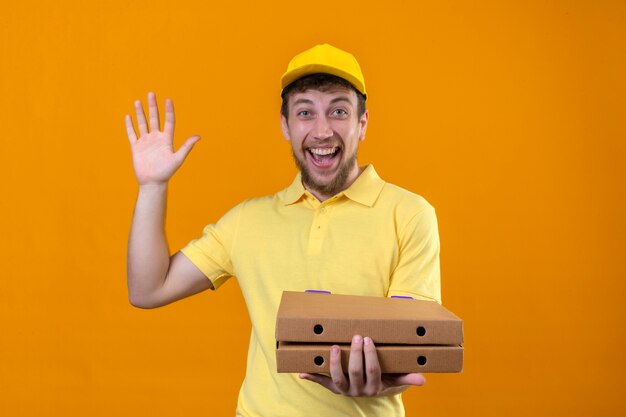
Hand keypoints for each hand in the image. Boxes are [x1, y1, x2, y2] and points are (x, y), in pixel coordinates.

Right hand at [125, 92, 199, 185]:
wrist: (153, 183)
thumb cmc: (167, 172)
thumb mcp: (178, 158)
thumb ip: (187, 147)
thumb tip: (198, 136)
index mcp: (166, 140)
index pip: (168, 122)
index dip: (168, 111)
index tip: (168, 100)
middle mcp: (156, 138)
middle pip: (154, 119)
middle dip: (152, 106)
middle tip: (151, 93)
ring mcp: (145, 142)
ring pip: (142, 124)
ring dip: (140, 113)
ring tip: (138, 101)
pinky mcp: (136, 147)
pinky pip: (132, 134)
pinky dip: (129, 126)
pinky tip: (128, 116)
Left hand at [299, 335, 425, 396]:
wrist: (368, 393)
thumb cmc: (382, 380)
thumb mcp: (394, 379)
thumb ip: (406, 377)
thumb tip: (423, 379)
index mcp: (374, 387)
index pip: (373, 370)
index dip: (370, 356)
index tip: (369, 340)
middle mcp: (358, 390)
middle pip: (356, 372)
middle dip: (355, 354)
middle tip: (356, 336)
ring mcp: (344, 389)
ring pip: (337, 378)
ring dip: (334, 362)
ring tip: (334, 347)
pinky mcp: (332, 387)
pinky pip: (322, 382)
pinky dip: (312, 377)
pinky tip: (302, 371)